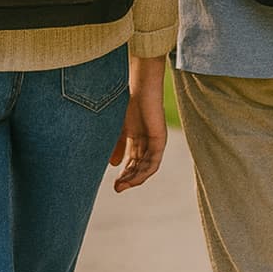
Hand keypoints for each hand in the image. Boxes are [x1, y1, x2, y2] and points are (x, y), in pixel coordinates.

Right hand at [109, 55, 166, 191]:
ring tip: (123, 186)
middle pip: (138, 166)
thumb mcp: (117, 126)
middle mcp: (146, 140)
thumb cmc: (126, 99)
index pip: (131, 161)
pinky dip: (144, 172)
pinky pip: (153, 161)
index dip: (123, 174)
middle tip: (117, 188)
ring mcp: (154, 140)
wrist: (140, 83)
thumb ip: (116, 144)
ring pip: (146, 166)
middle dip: (128, 178)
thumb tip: (112, 164)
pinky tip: (134, 179)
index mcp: (136, 136)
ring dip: (135, 178)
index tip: (113, 186)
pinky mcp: (160, 139)